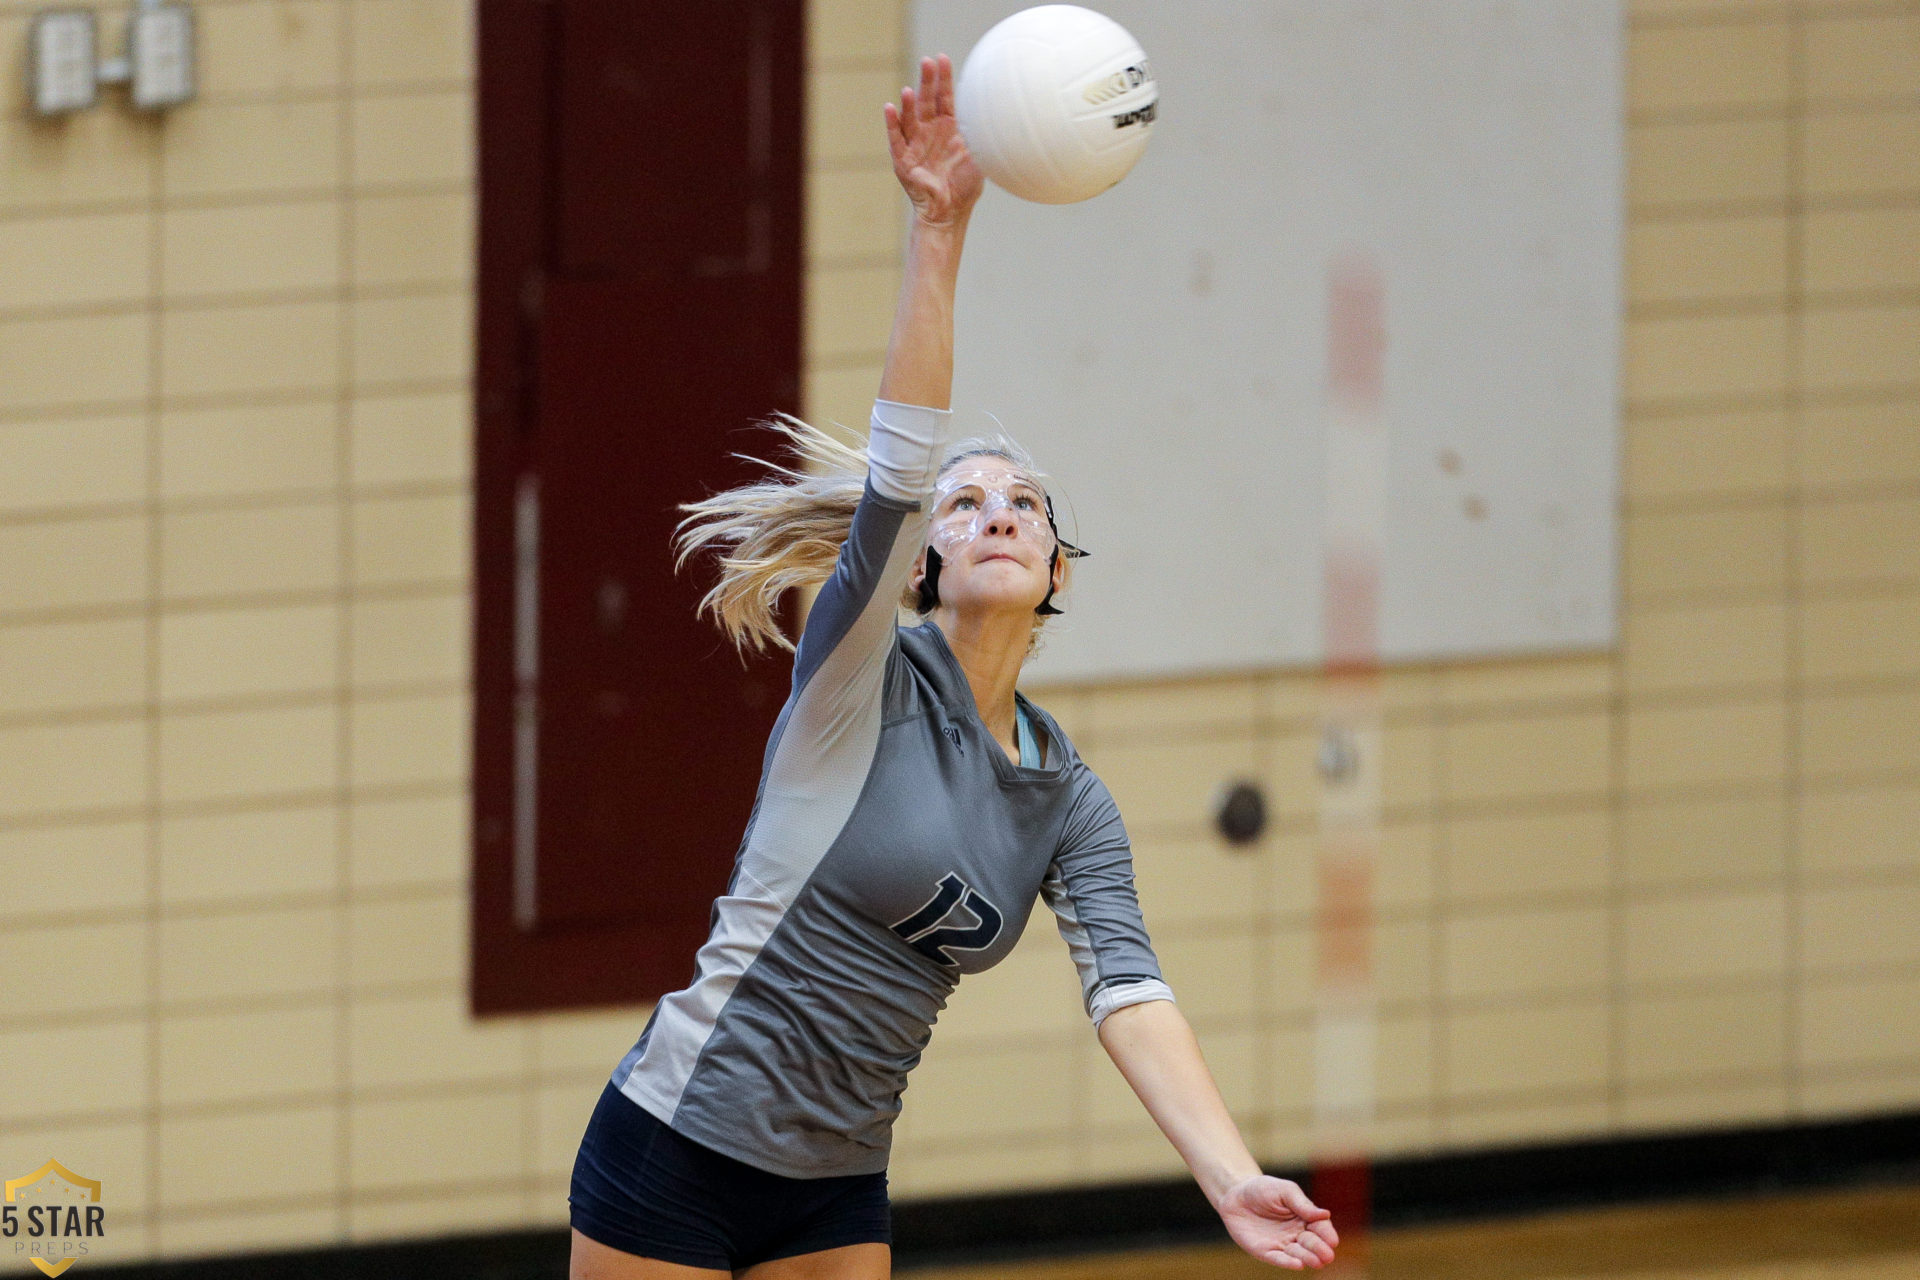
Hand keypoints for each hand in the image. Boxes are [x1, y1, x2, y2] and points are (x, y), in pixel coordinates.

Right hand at [885, 54, 984, 228]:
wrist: (950, 213)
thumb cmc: (966, 186)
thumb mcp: (979, 158)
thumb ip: (983, 137)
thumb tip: (997, 116)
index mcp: (948, 127)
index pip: (944, 97)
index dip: (943, 79)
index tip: (943, 58)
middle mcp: (929, 132)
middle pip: (926, 101)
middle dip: (926, 81)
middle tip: (927, 62)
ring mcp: (914, 145)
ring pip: (910, 118)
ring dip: (909, 103)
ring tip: (910, 90)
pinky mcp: (903, 161)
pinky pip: (895, 139)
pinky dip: (892, 124)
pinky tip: (890, 108)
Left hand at [1215, 1175, 1338, 1269]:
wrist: (1236, 1195)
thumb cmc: (1264, 1189)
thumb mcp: (1284, 1190)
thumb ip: (1302, 1204)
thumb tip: (1325, 1214)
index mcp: (1306, 1218)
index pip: (1320, 1228)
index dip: (1327, 1234)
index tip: (1332, 1240)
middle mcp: (1297, 1234)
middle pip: (1312, 1244)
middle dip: (1320, 1249)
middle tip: (1327, 1255)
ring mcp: (1282, 1244)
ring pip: (1298, 1254)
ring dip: (1308, 1258)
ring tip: (1316, 1261)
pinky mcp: (1266, 1252)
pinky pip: (1278, 1259)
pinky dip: (1288, 1263)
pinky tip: (1298, 1265)